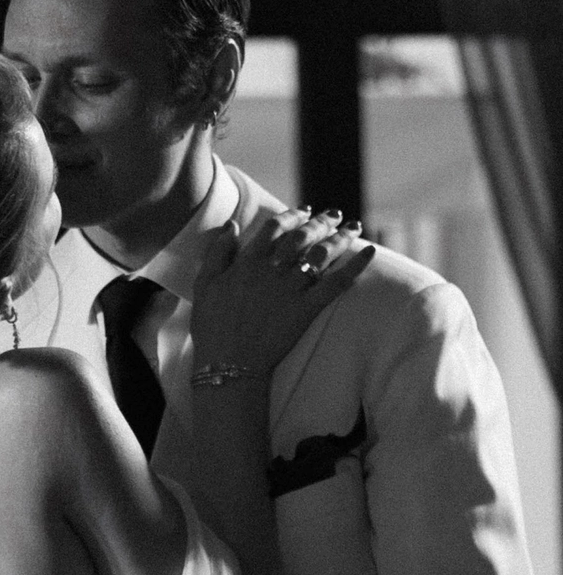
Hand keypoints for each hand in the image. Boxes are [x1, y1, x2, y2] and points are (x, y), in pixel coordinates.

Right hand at [191, 209, 374, 375]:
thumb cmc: (210, 327)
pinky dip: (355, 266)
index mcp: (248, 262)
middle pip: (302, 236)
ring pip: (321, 254)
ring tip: (354, 228)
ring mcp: (290, 290)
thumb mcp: (204, 286)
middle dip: (321, 221)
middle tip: (335, 214)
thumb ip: (217, 253)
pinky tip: (369, 252)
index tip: (304, 211)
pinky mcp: (305, 310)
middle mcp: (272, 270)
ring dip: (341, 236)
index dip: (292, 215)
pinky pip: (336, 284)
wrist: (227, 364)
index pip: (275, 227)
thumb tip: (232, 225)